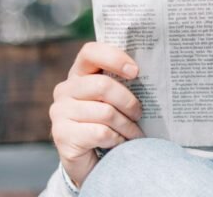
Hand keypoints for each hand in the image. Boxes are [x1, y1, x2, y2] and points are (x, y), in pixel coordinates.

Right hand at [50, 42, 145, 186]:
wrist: (91, 162)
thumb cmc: (109, 125)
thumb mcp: (114, 101)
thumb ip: (123, 84)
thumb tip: (152, 73)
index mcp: (79, 75)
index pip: (90, 52)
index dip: (114, 58)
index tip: (135, 72)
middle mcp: (64, 90)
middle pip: (103, 85)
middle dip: (128, 102)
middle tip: (139, 114)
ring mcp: (59, 112)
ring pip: (105, 112)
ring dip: (127, 126)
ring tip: (134, 133)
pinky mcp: (62, 135)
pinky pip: (100, 132)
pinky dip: (117, 139)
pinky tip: (120, 144)